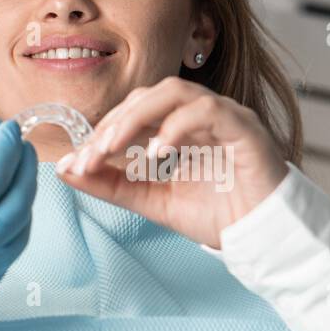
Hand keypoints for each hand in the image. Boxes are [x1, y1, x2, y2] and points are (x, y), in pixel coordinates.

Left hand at [56, 76, 288, 248]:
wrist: (265, 239)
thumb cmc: (217, 215)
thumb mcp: (152, 200)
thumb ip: (111, 184)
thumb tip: (64, 168)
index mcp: (178, 125)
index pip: (131, 111)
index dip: (101, 133)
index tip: (75, 162)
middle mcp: (199, 114)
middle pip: (148, 95)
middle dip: (114, 123)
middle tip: (91, 154)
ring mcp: (224, 115)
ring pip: (175, 91)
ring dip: (137, 116)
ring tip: (114, 147)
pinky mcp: (245, 128)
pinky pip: (209, 110)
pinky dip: (177, 126)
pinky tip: (158, 151)